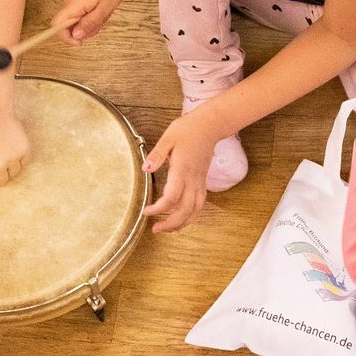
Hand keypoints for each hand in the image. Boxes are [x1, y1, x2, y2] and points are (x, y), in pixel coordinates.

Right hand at [52, 0, 128, 43]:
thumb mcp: (104, 9)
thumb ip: (90, 24)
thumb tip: (76, 36)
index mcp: (74, 4)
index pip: (57, 25)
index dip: (66, 37)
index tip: (79, 42)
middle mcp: (70, 1)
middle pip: (67, 26)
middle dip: (83, 31)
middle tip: (99, 24)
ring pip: (75, 21)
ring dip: (89, 23)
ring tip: (102, 14)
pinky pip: (80, 14)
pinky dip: (90, 16)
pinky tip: (100, 10)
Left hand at [140, 112, 216, 233]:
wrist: (210, 126)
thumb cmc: (188, 130)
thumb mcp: (168, 138)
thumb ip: (157, 154)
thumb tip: (145, 168)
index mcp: (182, 169)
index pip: (172, 197)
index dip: (159, 209)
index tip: (146, 211)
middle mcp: (193, 179)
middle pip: (185, 210)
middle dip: (171, 224)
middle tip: (155, 229)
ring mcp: (200, 182)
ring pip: (195, 210)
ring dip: (182, 223)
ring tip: (167, 229)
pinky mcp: (202, 181)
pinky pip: (200, 204)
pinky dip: (191, 216)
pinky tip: (182, 220)